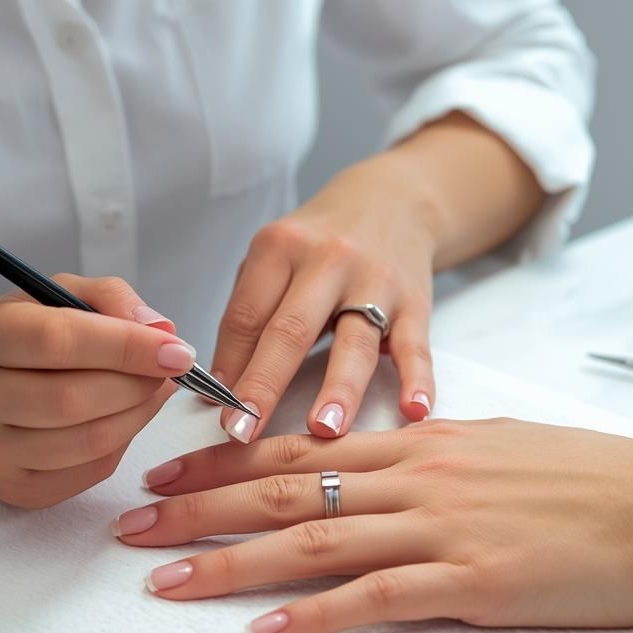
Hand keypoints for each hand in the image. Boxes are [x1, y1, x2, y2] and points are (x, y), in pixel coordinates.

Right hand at [0, 275, 195, 508]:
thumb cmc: (29, 339)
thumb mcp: (61, 295)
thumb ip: (110, 299)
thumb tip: (160, 331)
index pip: (57, 340)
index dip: (126, 346)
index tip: (175, 350)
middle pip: (73, 399)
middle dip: (137, 385)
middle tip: (165, 371)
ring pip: (88, 442)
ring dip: (137, 415)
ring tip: (149, 392)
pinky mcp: (13, 486)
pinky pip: (90, 471)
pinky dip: (122, 443)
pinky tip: (122, 418)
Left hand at [115, 419, 632, 632]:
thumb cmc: (604, 483)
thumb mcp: (509, 450)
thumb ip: (440, 459)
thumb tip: (391, 468)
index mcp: (427, 442)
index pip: (303, 446)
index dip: (224, 460)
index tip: (167, 469)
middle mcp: (420, 475)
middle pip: (284, 489)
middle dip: (197, 507)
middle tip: (130, 525)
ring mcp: (443, 528)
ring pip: (311, 541)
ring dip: (228, 563)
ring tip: (163, 581)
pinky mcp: (474, 582)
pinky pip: (375, 600)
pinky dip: (314, 617)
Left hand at [212, 160, 438, 443]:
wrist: (394, 199)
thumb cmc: (320, 241)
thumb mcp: (274, 257)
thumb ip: (249, 312)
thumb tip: (223, 385)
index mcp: (280, 247)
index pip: (246, 316)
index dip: (228, 367)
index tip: (215, 411)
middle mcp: (327, 260)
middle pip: (290, 331)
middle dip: (265, 386)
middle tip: (244, 433)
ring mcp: (374, 281)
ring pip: (354, 342)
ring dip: (338, 390)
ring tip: (323, 431)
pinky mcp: (415, 301)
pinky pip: (415, 346)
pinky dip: (417, 379)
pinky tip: (414, 410)